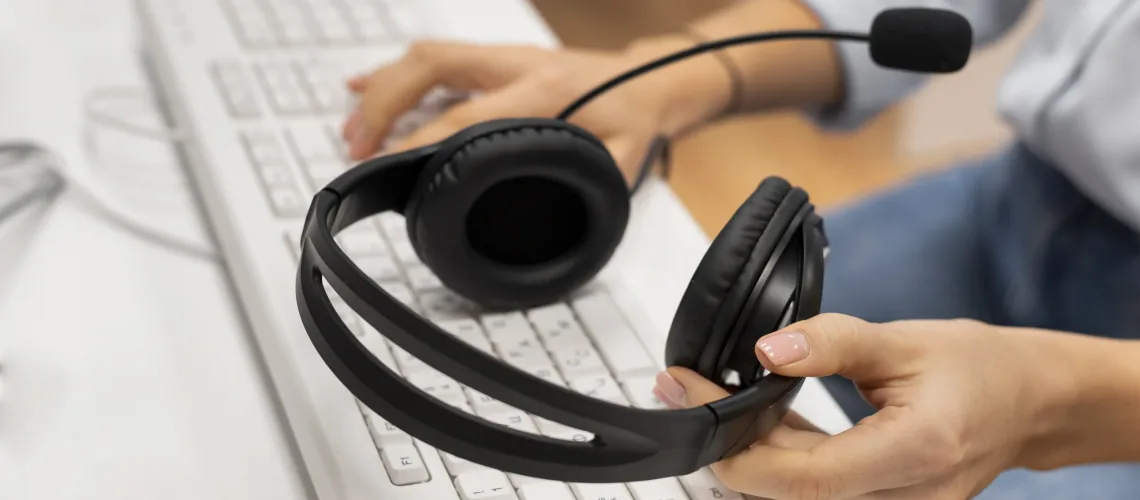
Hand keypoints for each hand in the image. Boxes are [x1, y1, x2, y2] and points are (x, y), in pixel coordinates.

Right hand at [341, 38, 729, 181]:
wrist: (653, 80)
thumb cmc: (636, 120)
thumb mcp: (621, 162)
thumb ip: (586, 187)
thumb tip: (553, 226)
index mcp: (545, 91)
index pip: (467, 113)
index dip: (421, 139)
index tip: (387, 163)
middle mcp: (518, 65)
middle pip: (431, 67)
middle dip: (384, 105)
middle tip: (356, 147)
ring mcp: (503, 57)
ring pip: (427, 57)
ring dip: (382, 90)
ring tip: (352, 131)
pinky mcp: (495, 59)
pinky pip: (435, 57)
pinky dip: (395, 74)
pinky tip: (361, 88)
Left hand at [652, 313, 1073, 498]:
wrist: (1028, 403)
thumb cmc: (980, 369)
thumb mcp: (904, 340)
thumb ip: (832, 343)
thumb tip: (768, 350)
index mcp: (913, 454)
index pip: (798, 477)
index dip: (732, 442)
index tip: (689, 390)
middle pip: (783, 493)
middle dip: (724, 444)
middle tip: (686, 389)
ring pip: (793, 497)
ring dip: (746, 452)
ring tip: (712, 398)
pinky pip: (813, 491)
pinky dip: (777, 458)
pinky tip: (756, 418)